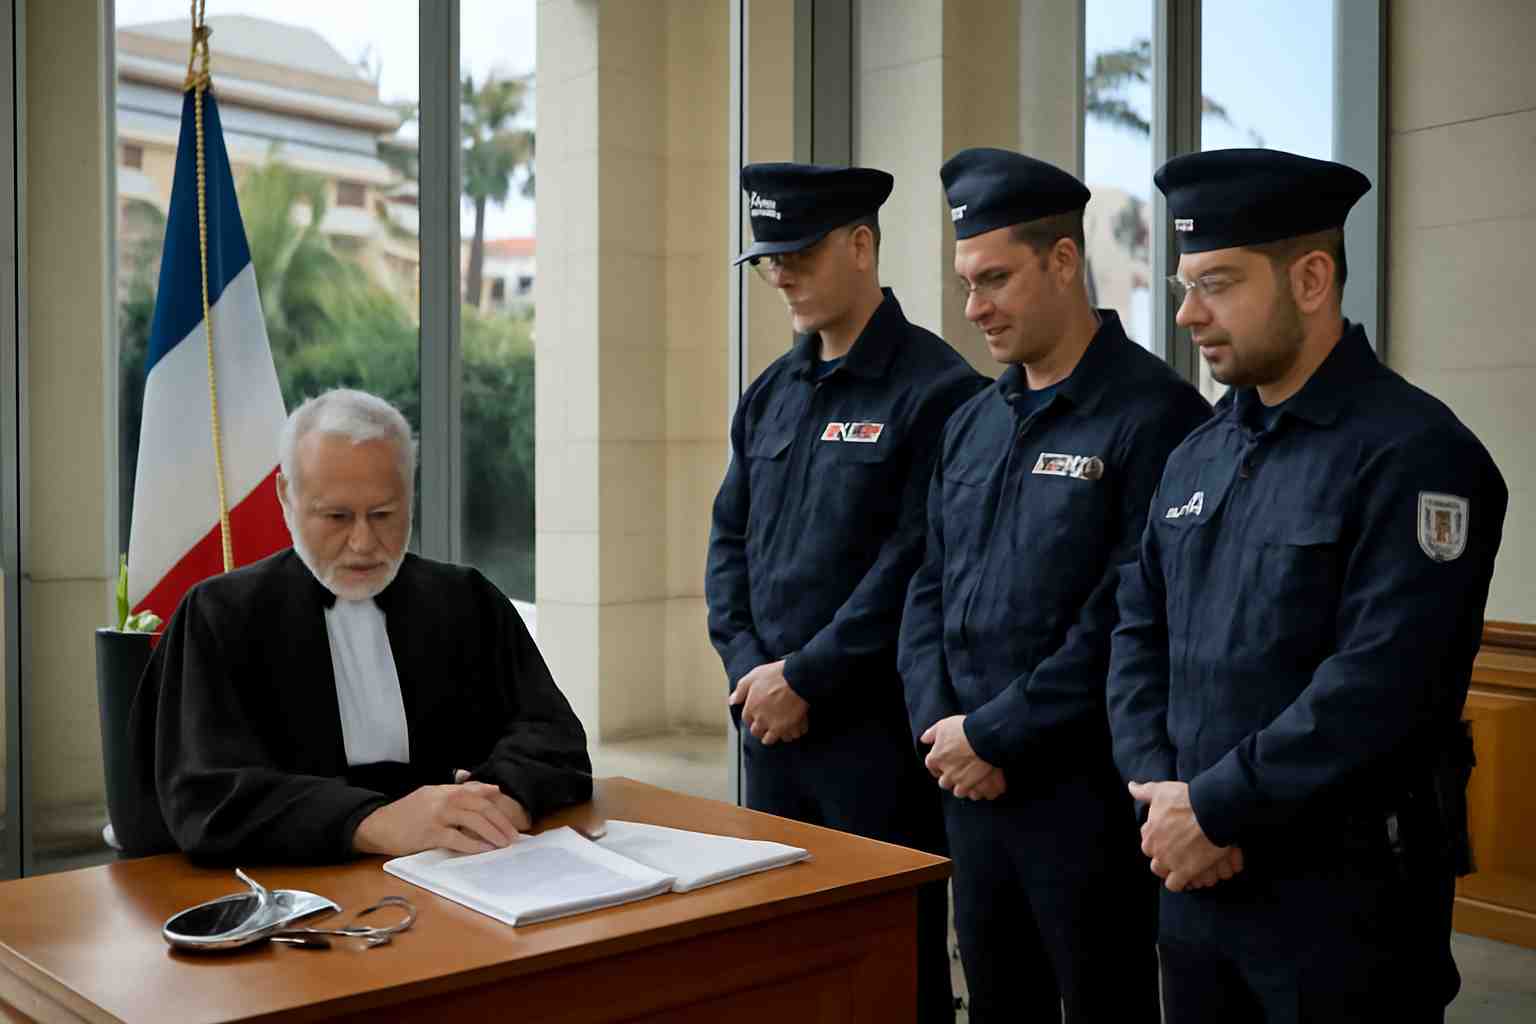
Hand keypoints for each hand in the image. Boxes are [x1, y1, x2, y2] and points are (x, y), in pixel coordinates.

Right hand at [352, 782, 531, 855]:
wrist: (378, 825)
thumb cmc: (406, 813)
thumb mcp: (431, 795)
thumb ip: (455, 791)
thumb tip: (488, 788)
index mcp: (445, 790)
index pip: (478, 793)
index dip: (497, 805)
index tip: (512, 817)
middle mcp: (444, 799)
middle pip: (481, 807)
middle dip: (500, 821)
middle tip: (513, 835)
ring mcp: (437, 815)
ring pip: (473, 821)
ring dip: (493, 833)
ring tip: (504, 844)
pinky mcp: (430, 833)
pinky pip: (458, 838)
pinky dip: (474, 845)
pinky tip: (485, 850)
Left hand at [728, 660, 808, 744]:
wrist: (797, 678)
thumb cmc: (776, 675)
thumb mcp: (753, 676)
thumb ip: (741, 690)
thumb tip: (732, 701)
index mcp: (752, 707)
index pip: (747, 719)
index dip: (751, 717)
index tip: (756, 715)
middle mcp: (762, 719)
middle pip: (757, 732)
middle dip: (760, 729)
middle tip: (767, 724)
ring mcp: (776, 725)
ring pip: (772, 739)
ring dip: (775, 734)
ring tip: (781, 730)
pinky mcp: (792, 727)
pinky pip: (792, 735)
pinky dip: (794, 732)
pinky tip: (796, 726)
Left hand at [920, 716, 1003, 798]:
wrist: (985, 737)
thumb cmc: (963, 729)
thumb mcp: (943, 725)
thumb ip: (931, 734)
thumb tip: (924, 739)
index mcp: (935, 759)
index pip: (932, 767)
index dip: (939, 765)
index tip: (944, 763)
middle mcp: (946, 774)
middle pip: (944, 782)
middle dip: (950, 778)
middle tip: (959, 770)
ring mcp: (961, 782)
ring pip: (959, 791)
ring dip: (964, 786)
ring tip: (972, 779)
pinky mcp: (976, 786)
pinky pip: (976, 794)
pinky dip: (979, 791)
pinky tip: (983, 784)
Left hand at [1128, 780, 1233, 892]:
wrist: (1209, 812)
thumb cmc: (1185, 799)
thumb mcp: (1160, 790)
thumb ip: (1144, 791)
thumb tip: (1131, 786)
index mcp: (1148, 831)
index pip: (1147, 840)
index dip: (1158, 839)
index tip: (1168, 836)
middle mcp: (1155, 848)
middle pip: (1153, 857)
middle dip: (1162, 855)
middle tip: (1176, 851)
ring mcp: (1168, 861)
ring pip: (1161, 872)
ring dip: (1168, 869)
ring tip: (1181, 864)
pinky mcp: (1184, 872)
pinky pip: (1174, 885)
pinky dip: (1179, 882)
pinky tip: (1186, 876)